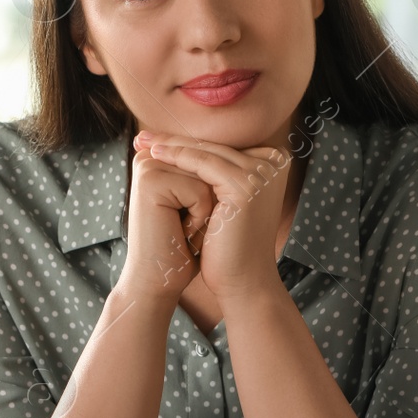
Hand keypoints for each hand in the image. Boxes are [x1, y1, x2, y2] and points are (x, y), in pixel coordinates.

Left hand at [133, 130, 290, 301]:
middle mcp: (275, 162)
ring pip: (206, 152)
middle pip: (214, 147)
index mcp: (274, 161)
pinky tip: (154, 155)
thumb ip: (215, 169)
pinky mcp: (247, 183)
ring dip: (171, 146)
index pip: (220, 146)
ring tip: (142, 143)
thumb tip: (181, 141)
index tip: (153, 138)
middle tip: (142, 137)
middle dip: (175, 141)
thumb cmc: (229, 243)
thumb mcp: (225, 198)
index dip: (186, 142)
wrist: (243, 280)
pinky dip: (176, 158)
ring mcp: (263, 171)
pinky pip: (203, 164)